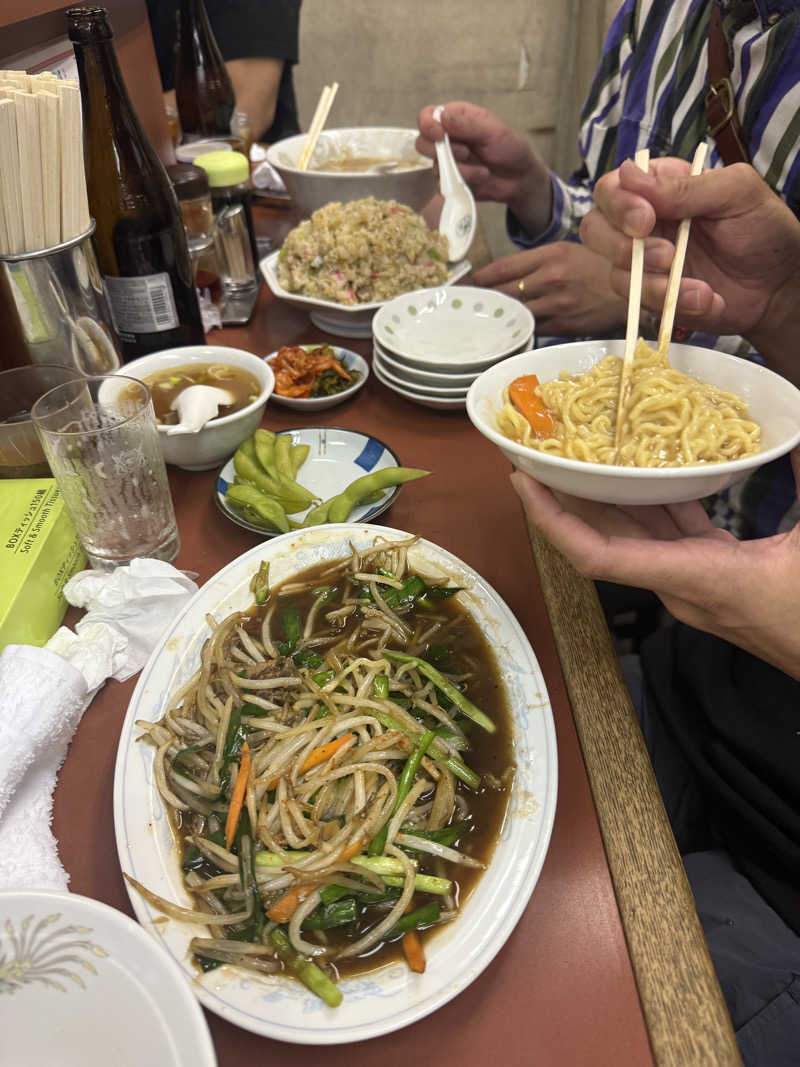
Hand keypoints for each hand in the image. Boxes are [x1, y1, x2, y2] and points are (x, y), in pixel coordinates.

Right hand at [416, 101, 552, 234]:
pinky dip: (462, 182)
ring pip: (434, 167)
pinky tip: (480, 178)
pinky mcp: (449, 182)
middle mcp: (446, 139)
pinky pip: (442, 185)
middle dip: (440, 151)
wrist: (519, 178)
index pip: (427, 117)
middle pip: (422, 143)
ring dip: (459, 169)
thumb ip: (467, 124)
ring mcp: (446, 162)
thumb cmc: (509, 147)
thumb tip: (442, 118)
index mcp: (455, 118)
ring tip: (482, 170)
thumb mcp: (493, 130)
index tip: (440, 135)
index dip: (427, 125)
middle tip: (465, 153)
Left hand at [470, 243, 626, 336]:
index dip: (479, 278)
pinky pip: (532, 330)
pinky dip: (517, 331)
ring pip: (515, 313)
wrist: (632, 287)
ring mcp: (557, 303)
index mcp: (550, 254)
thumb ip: (536, 262)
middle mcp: (551, 278)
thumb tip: (503, 277)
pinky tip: (506, 333)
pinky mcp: (563, 324)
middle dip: (482, 300)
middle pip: (504, 292)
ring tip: (480, 321)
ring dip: (497, 319)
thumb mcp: (567, 251)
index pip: (503, 268)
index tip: (466, 285)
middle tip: (464, 307)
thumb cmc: (599, 266)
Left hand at [510, 456, 799, 679]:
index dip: (552, 520)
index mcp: (694, 577)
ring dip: (606, 497)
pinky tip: (650, 471)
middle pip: (604, 538)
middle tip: (542, 449)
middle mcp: (679, 583)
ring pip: (634, 535)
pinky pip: (668, 536)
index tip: (522, 482)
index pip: (597, 556)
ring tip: (582, 450)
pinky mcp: (712, 576)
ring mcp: (692, 582)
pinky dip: (654, 503)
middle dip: (567, 497)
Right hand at [580, 159, 799, 376]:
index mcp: (660, 189)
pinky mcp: (651, 298)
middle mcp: (643, 225)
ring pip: (614, 273)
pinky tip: (705, 300)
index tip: (646, 220)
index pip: (612, 188)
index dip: (618, 204)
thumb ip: (686, 186)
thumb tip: (629, 174)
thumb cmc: (764, 230)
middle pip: (595, 229)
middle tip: (664, 256)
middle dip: (619, 246)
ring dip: (653, 283)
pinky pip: (639, 304)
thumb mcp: (736, 192)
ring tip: (696, 287)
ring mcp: (644, 264)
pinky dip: (673, 304)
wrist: (779, 287)